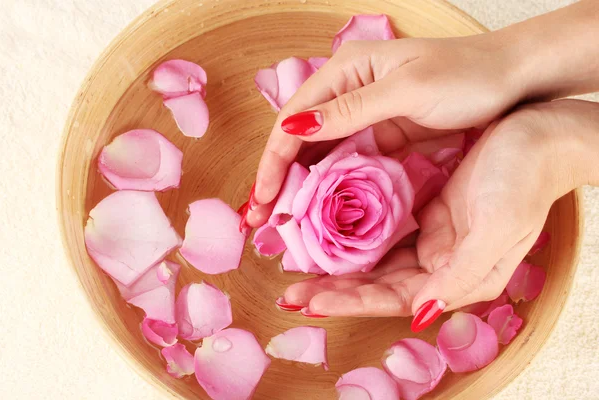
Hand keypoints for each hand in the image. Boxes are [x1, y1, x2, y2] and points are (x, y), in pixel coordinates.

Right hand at [248, 33, 523, 225]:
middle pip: (300, 139)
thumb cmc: (464, 76)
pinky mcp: (381, 134)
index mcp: (346, 71)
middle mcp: (347, 91)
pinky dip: (330, 186)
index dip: (272, 160)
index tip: (261, 200)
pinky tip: (318, 210)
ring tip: (283, 223)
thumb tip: (292, 128)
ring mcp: (364, 114)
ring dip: (301, 186)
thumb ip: (349, 111)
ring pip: (320, 154)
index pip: (293, 120)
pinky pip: (347, 162)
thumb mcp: (406, 92)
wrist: (512, 79)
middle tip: (261, 220)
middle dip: (279, 178)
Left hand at [282, 99, 598, 321]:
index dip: (351, 301)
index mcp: (458, 277)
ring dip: (340, 263)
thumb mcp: (497, 229)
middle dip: (335, 289)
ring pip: (376, 257)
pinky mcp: (427, 209)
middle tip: (291, 291)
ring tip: (299, 264)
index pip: (394, 299)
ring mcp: (432, 236)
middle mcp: (441, 264)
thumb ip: (460, 276)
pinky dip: (355, 229)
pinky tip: (327, 227)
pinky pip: (383, 225)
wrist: (542, 134)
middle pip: (378, 284)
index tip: (309, 300)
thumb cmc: (524, 179)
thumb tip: (422, 314)